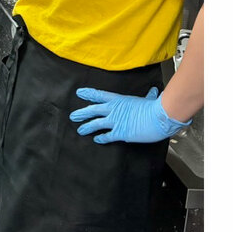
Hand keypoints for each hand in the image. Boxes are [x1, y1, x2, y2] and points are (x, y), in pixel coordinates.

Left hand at [70, 87, 190, 144]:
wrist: (159, 117)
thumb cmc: (155, 107)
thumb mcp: (149, 100)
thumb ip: (149, 96)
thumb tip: (154, 91)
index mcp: (119, 100)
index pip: (100, 95)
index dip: (88, 94)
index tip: (79, 92)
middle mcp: (114, 110)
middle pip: (93, 110)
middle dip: (82, 113)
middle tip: (73, 115)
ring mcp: (116, 121)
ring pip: (96, 123)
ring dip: (87, 126)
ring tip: (80, 130)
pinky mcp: (120, 132)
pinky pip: (107, 136)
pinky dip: (101, 138)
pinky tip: (97, 139)